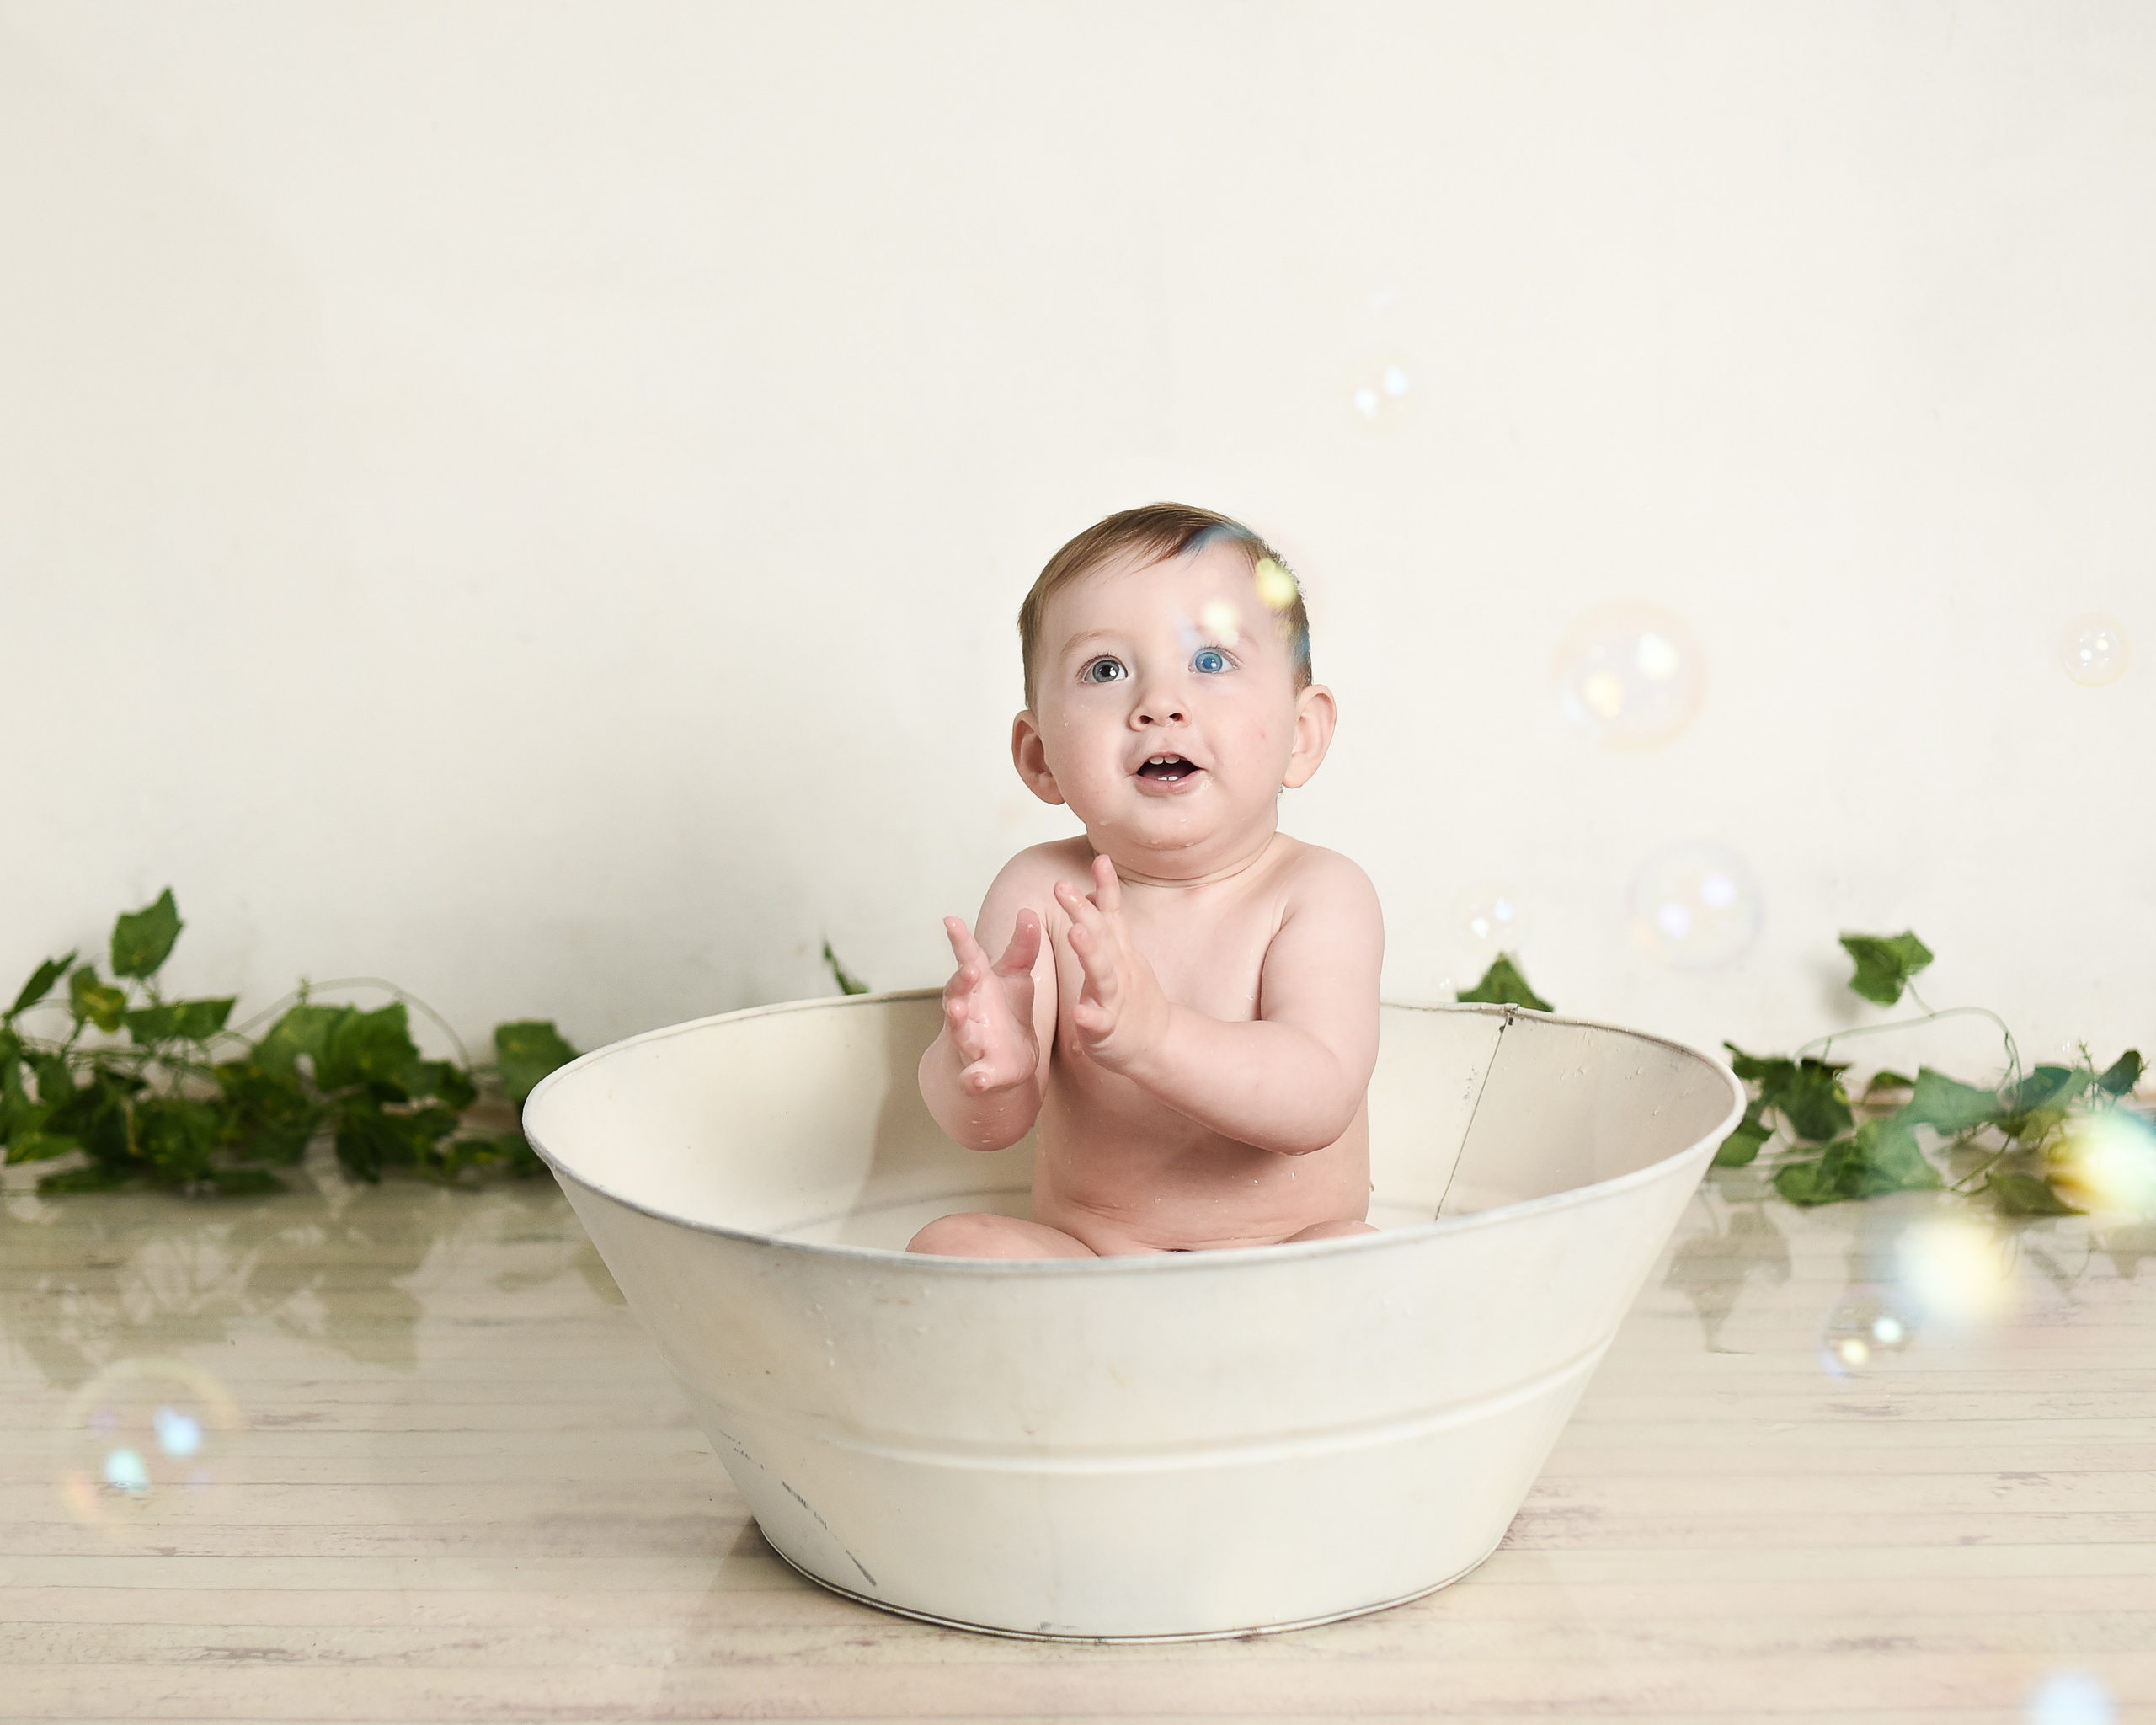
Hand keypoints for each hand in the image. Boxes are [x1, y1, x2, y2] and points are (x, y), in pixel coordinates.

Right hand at [940, 910, 1042, 1093]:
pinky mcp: (983, 1071)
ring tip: (956, 1011)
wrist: (1004, 1060)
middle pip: (958, 992)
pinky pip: (974, 1077)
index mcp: (978, 984)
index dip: (959, 940)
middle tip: (969, 968)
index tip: (950, 920)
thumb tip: (1028, 911)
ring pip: (960, 1031)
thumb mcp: (1018, 977)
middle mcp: (968, 1010)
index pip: (968, 957)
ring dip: (957, 1022)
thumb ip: (1023, 947)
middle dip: (961, 981)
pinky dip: (973, 1079)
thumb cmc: (1007, 1010)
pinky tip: (975, 1080)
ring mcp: (972, 1041)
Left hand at [1055, 855, 1170, 1075]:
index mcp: (1119, 954)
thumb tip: (1088, 890)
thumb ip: (1106, 925)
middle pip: (1102, 937)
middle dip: (1083, 911)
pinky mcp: (1109, 1030)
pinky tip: (1078, 1012)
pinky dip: (1089, 1018)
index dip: (1107, 887)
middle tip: (1062, 886)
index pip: (1112, 915)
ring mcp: (1115, 1000)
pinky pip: (1098, 1024)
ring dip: (1089, 953)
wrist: (1158, 1044)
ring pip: (1103, 975)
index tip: (1100, 858)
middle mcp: (1119, 971)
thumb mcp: (1122, 956)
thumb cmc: (1133, 998)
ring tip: (1074, 933)